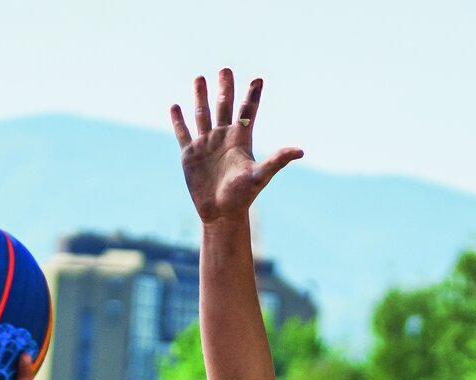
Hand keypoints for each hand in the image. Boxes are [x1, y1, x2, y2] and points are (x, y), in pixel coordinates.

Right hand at [171, 69, 303, 224]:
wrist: (220, 214)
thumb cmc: (242, 197)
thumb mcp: (260, 176)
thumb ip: (277, 160)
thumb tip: (300, 151)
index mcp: (240, 140)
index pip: (248, 111)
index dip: (252, 95)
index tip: (258, 79)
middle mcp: (223, 138)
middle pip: (224, 106)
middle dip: (224, 88)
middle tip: (225, 69)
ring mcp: (206, 144)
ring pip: (202, 114)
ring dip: (200, 96)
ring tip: (199, 78)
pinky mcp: (190, 155)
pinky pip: (183, 133)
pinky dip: (178, 120)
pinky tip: (175, 106)